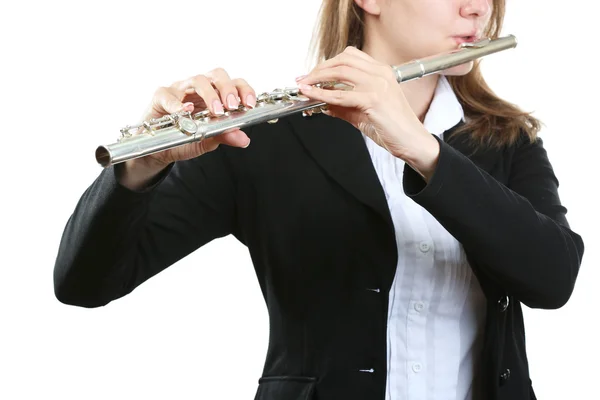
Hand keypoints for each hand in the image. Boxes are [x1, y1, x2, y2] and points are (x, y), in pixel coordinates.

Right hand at [134, 68, 255, 168]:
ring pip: (197, 80)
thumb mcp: (207, 140)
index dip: (244, 90)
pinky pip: (168, 95)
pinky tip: (185, 112)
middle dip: (228, 88)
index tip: (250, 104)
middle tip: (232, 106)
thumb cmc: (184, 138)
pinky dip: (178, 103)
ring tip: (215, 111)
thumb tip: (244, 139)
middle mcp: (199, 88)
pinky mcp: (161, 96)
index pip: (234, 84)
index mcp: (215, 95)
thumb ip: (225, 136)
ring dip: (209, 94)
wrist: (159, 149)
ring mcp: (180, 89)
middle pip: (217, 75)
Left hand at [295, 46, 439, 177]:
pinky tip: (312, 97)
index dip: (327, 63)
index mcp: (381, 72)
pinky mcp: (374, 100)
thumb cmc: (393, 128)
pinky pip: (340, 95)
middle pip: (342, 60)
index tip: (312, 73)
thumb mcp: (363, 113)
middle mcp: (380, 74)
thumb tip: (323, 104)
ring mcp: (378, 85)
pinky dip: (322, 95)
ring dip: (317, 79)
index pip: (350, 56)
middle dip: (318, 69)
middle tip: (303, 80)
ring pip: (340, 73)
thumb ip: (343, 106)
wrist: (412, 142)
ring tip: (304, 87)